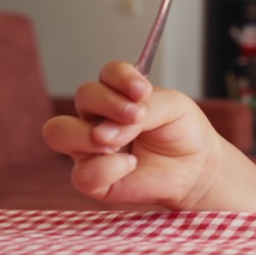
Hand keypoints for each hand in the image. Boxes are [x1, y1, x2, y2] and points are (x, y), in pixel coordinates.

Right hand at [42, 62, 224, 209]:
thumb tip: (101, 133)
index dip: (120, 76)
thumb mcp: (173, 108)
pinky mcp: (94, 180)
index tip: (142, 90)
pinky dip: (107, 168)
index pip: (107, 74)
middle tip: (137, 115)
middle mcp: (98, 117)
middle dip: (107, 102)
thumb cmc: (182, 133)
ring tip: (120, 141)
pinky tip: (131, 165)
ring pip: (59, 132)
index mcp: (119, 95)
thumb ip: (144, 108)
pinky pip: (82, 174)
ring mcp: (90, 148)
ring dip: (88, 134)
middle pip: (83, 96)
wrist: (197, 167)